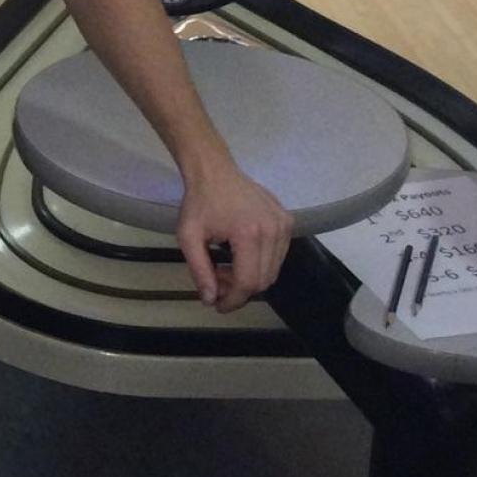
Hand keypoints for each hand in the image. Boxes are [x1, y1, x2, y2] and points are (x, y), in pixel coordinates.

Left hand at [176, 163, 293, 312]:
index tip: (217, 305)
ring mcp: (285, 225)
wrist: (215, 172)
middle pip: (263, 280)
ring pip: (273, 271)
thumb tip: (210, 300)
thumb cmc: (199, 203)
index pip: (249, 282)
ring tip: (225, 268)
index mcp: (249, 234)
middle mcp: (274, 231)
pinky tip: (239, 256)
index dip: (233, 300)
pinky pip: (279, 256)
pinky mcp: (288, 222)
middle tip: (217, 283)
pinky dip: (260, 264)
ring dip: (250, 278)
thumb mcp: (188, 237)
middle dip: (239, 290)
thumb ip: (200, 270)